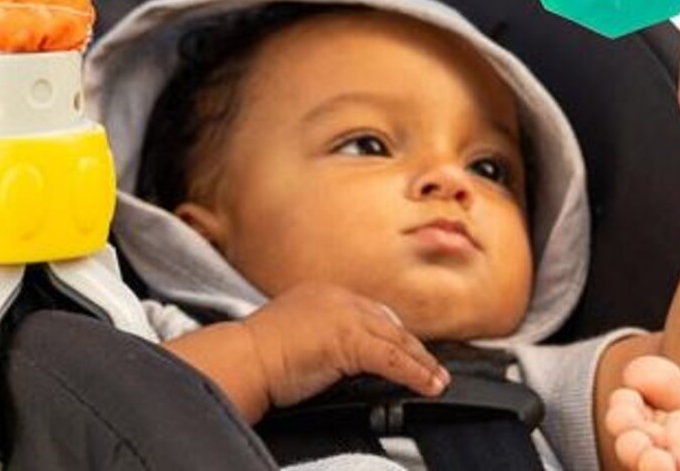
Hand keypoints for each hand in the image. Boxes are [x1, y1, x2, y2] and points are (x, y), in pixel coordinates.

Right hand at [241, 282, 449, 410]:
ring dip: (421, 362)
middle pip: (388, 322)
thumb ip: (324, 343)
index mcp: (325, 295)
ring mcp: (345, 315)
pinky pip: (391, 358)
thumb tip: (341, 365)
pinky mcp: (349, 340)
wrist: (242, 360)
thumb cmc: (257, 358)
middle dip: (412, 346)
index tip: (407, 348)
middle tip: (432, 365)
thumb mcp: (296, 339)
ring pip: (396, 339)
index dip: (392, 332)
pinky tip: (428, 385)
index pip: (369, 312)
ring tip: (437, 379)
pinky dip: (414, 373)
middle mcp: (338, 298)